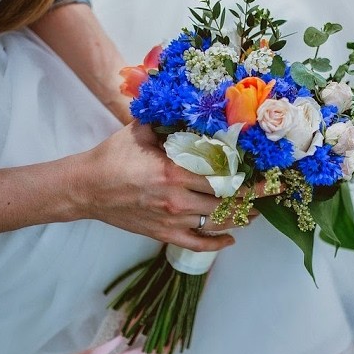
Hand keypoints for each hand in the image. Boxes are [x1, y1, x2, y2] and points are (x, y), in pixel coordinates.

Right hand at [67, 122, 256, 251]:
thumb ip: (170, 122)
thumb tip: (194, 109)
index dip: (247, 177)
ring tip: (254, 213)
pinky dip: (217, 244)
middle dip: (251, 197)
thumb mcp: (141, 131)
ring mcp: (171, 220)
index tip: (264, 174)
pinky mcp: (163, 234)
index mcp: (175, 171)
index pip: (223, 176)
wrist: (86, 188)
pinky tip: (230, 239)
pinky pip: (197, 244)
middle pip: (226, 201)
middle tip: (267, 192)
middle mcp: (177, 199)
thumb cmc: (112, 157)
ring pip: (216, 223)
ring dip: (239, 218)